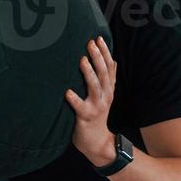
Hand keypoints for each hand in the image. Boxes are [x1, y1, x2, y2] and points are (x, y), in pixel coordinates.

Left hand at [65, 37, 116, 162]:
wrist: (97, 142)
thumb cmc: (97, 116)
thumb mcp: (106, 96)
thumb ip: (109, 79)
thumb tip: (113, 60)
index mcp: (109, 90)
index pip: (110, 67)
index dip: (105, 52)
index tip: (98, 38)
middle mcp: (105, 96)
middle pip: (104, 74)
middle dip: (98, 57)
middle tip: (90, 43)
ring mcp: (96, 107)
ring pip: (95, 87)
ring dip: (89, 73)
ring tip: (82, 61)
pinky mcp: (86, 117)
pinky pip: (80, 107)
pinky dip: (74, 99)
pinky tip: (67, 92)